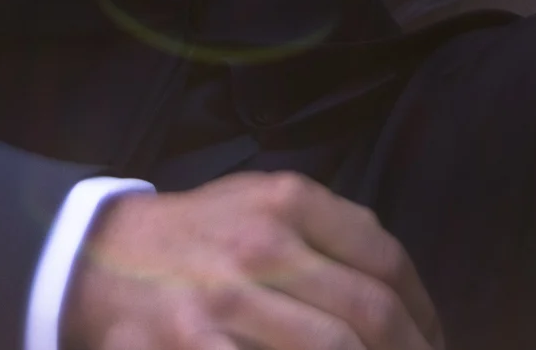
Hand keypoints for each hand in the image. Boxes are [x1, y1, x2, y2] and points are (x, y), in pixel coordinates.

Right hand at [63, 171, 443, 349]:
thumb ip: (326, 227)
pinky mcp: (198, 345)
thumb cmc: (197, 235)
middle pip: (369, 313)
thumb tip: (398, 285)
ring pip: (334, 349)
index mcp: (286, 200)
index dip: (423, 311)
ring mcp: (228, 301)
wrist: (99, 259)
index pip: (384, 258)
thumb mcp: (259, 200)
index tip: (435, 341)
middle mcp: (263, 244)